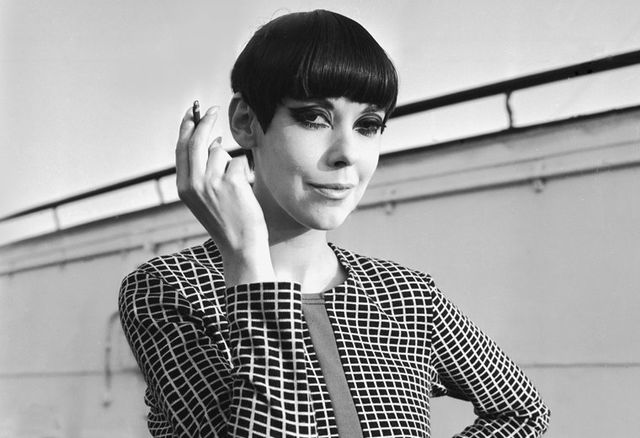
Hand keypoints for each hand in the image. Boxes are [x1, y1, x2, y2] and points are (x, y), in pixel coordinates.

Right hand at [175, 105, 274, 285]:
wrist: (240, 245)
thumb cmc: (227, 221)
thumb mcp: (206, 198)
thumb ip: (204, 172)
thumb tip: (214, 141)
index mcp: (183, 187)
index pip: (181, 149)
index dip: (187, 128)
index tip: (193, 113)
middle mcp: (193, 183)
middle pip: (196, 141)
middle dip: (205, 121)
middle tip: (215, 109)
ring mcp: (211, 182)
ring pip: (220, 152)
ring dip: (230, 162)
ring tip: (235, 186)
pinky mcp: (231, 182)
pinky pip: (238, 162)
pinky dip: (244, 172)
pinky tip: (244, 191)